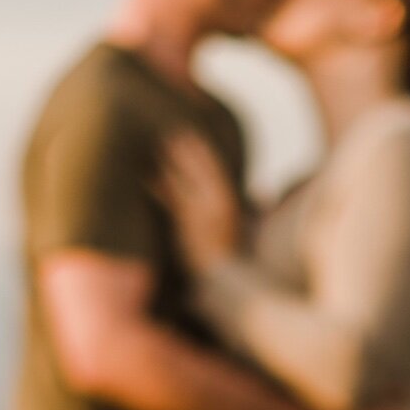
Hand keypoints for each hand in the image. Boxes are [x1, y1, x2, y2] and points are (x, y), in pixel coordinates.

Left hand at [158, 130, 242, 272]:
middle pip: (200, 169)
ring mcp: (201, 214)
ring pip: (183, 181)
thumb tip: (263, 192)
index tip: (189, 134)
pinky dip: (159, 188)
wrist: (222, 278)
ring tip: (156, 146)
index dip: (202, 151)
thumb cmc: (233, 255)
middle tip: (170, 130)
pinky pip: (171, 200)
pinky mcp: (187, 226)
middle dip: (186, 149)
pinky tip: (146, 178)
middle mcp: (217, 204)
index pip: (215, 169)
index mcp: (230, 202)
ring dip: (170, 163)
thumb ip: (256, 208)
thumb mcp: (247, 228)